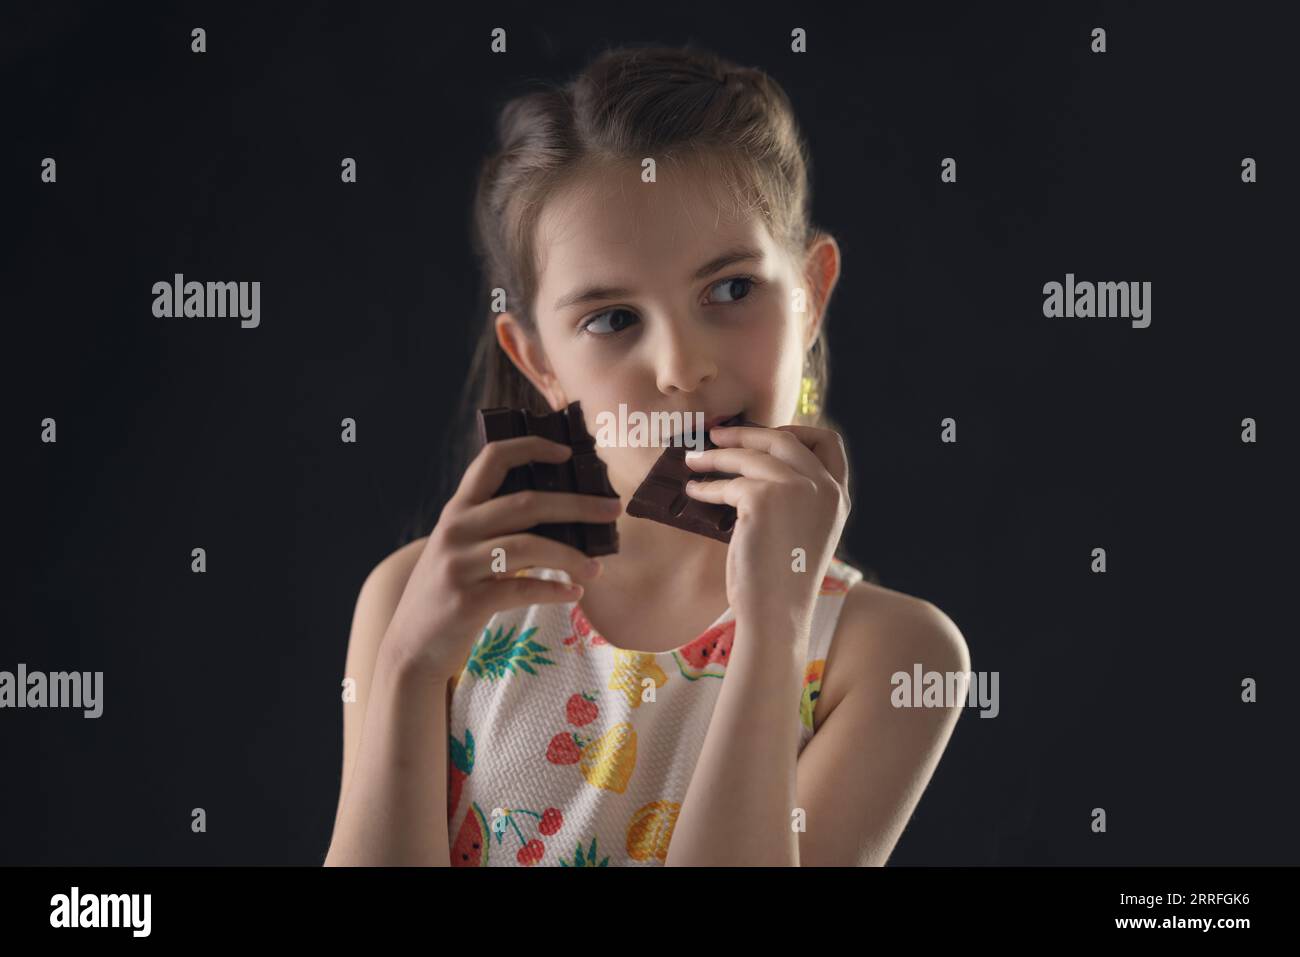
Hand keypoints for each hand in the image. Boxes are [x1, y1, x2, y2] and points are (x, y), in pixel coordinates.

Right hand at [382, 435, 621, 677]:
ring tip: (597, 568)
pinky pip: (522, 589)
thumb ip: (494, 527)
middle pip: (526, 503)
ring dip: (571, 556)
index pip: (493, 459)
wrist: (411, 646)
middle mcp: (455, 530)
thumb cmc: (449, 592)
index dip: (532, 447)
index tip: (568, 453)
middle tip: (613, 510)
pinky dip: (553, 590)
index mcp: (457, 510)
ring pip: (529, 546)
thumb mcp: (461, 548)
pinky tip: (573, 594)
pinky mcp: (467, 601)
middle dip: (577, 504)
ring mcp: (459, 565)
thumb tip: (563, 514)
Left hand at [683, 424, 850, 626]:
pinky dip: (707, 487)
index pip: (827, 442)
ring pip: (751, 456)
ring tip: (693, 461)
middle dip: (746, 433)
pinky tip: (694, 492)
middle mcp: (824, 487)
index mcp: (838, 496)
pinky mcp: (764, 499)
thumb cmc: (783, 580)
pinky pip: (729, 483)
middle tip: (716, 436)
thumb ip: (798, 498)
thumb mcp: (806, 530)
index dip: (795, 431)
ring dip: (716, 456)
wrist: (777, 612)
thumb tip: (756, 465)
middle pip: (783, 439)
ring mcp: (796, 489)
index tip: (766, 435)